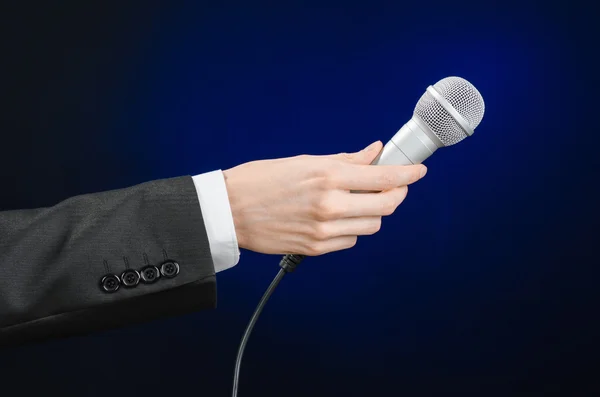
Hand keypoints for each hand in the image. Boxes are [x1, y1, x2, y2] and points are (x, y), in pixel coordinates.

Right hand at [222, 141, 426, 255]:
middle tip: (393, 185)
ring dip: (374, 212)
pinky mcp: (315, 248)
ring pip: (371, 226)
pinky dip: (353, 228)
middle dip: (396, 194)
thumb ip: (346, 160)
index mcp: (328, 176)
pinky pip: (350, 240)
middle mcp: (330, 205)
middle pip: (386, 206)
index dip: (408, 174)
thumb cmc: (261, 180)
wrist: (229, 210)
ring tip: (360, 200)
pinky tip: (339, 216)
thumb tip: (374, 152)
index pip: (384, 177)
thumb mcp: (305, 161)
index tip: (418, 171)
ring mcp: (324, 230)